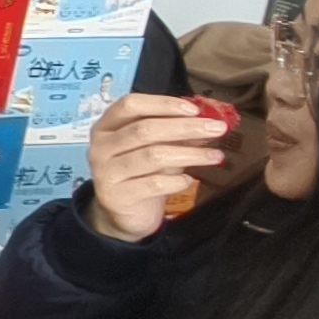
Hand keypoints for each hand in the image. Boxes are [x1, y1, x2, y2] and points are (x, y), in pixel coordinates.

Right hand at [85, 94, 235, 242]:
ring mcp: (106, 172)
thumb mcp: (157, 148)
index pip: (131, 105)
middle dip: (186, 127)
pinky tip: (189, 180)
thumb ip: (176, 135)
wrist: (123, 214)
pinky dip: (176, 181)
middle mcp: (101, 147)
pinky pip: (153, 184)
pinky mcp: (116, 196)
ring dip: (190, 154)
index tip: (194, 110)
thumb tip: (208, 122)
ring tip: (215, 156)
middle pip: (144, 129)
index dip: (163, 104)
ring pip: (152, 156)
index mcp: (107, 126)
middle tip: (217, 129)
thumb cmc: (141, 174)